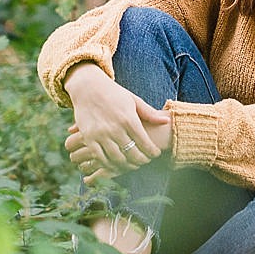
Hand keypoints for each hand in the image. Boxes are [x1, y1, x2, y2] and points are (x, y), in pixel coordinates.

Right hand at [64, 62, 170, 181]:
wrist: (87, 87)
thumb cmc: (113, 93)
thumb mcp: (133, 100)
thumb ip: (149, 113)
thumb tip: (167, 121)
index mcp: (128, 118)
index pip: (144, 142)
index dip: (152, 152)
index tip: (156, 154)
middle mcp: (114, 128)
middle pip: (132, 154)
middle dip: (142, 161)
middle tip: (145, 161)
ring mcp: (100, 134)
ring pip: (117, 159)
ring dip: (127, 165)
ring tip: (132, 164)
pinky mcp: (88, 138)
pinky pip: (100, 158)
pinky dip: (109, 165)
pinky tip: (115, 164)